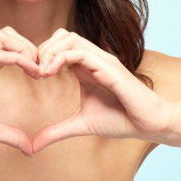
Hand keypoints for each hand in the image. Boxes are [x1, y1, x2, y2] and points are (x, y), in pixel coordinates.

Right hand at [0, 26, 39, 155]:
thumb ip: (8, 134)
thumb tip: (29, 148)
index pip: (6, 45)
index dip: (27, 53)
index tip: (41, 74)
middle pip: (6, 33)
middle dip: (29, 45)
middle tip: (42, 68)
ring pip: (3, 36)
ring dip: (25, 48)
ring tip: (38, 69)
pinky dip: (20, 59)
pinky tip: (32, 73)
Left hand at [32, 28, 173, 152]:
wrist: (148, 124)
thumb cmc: (120, 120)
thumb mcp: (81, 125)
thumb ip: (57, 131)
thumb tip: (33, 146)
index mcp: (86, 67)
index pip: (59, 44)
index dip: (42, 54)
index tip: (32, 75)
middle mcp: (94, 58)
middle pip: (62, 34)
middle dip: (43, 49)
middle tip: (34, 72)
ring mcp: (102, 60)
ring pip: (70, 38)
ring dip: (50, 51)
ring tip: (42, 73)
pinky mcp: (109, 67)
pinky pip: (81, 53)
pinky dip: (61, 58)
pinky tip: (51, 74)